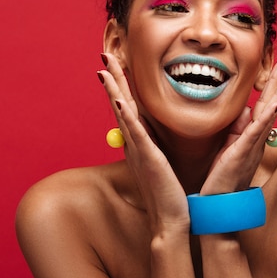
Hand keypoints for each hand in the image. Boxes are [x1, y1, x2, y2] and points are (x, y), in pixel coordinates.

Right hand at [97, 53, 188, 231]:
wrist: (172, 221)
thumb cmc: (170, 195)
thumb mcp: (164, 164)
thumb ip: (159, 147)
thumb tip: (160, 136)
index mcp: (141, 144)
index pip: (129, 109)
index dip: (121, 87)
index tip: (116, 66)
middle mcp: (135, 144)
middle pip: (120, 105)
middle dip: (113, 80)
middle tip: (104, 56)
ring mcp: (138, 150)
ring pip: (123, 113)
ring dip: (113, 89)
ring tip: (104, 68)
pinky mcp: (147, 158)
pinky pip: (134, 132)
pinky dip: (125, 115)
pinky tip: (118, 98)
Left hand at [201, 57, 276, 194]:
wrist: (218, 206)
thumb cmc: (222, 179)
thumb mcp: (229, 148)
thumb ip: (237, 129)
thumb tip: (246, 109)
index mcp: (252, 136)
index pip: (265, 105)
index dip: (273, 86)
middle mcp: (257, 139)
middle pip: (271, 104)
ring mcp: (252, 145)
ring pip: (269, 114)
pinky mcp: (243, 152)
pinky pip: (257, 131)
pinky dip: (268, 115)